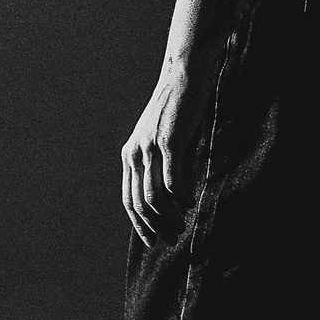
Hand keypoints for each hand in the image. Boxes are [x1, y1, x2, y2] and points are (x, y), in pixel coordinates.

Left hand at [121, 36, 226, 245]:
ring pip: (155, 196)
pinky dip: (181, 197)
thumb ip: (157, 162)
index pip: (129, 200)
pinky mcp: (168, 141)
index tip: (153, 241)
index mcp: (129, 155)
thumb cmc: (175, 109)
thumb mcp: (159, 138)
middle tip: (172, 238)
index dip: (140, 225)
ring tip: (182, 226)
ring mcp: (150, 147)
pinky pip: (172, 179)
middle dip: (156, 226)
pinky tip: (190, 204)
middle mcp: (135, 153)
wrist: (181, 77)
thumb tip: (168, 193)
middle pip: (141, 202)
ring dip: (169, 216)